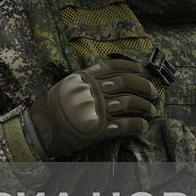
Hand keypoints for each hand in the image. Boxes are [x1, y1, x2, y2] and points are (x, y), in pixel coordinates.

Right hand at [25, 58, 160, 159]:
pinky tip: (143, 126)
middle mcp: (94, 90)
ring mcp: (97, 109)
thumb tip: (111, 78)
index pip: (115, 66)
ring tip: (152, 111)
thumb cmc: (54, 107)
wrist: (42, 128)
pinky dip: (137, 125)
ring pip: (130, 104)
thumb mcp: (69, 85)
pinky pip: (125, 125)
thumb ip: (89, 79)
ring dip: (145, 107)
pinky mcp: (100, 128)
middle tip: (154, 93)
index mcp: (87, 77)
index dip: (133, 68)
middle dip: (145, 87)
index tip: (144, 72)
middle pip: (127, 84)